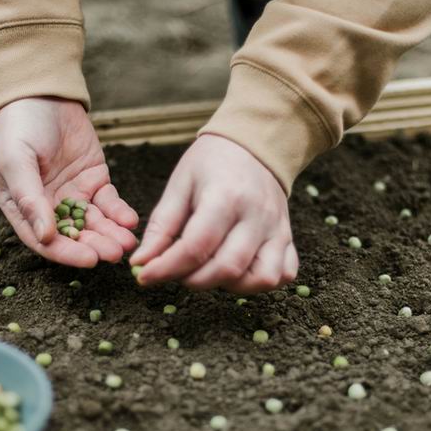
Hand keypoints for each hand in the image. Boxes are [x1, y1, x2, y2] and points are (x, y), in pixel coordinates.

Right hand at [0, 97, 138, 266]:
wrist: (40, 92)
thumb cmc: (18, 127)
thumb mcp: (15, 160)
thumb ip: (29, 198)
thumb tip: (44, 236)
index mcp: (23, 208)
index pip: (45, 240)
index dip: (67, 253)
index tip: (89, 260)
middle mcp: (49, 207)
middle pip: (75, 236)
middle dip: (96, 245)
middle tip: (115, 253)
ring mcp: (74, 195)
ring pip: (96, 223)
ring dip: (112, 234)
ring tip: (128, 243)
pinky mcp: (95, 181)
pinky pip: (110, 203)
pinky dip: (121, 213)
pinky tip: (130, 220)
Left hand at [130, 135, 298, 292]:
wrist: (255, 145)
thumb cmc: (212, 164)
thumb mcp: (180, 184)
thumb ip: (161, 226)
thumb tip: (142, 263)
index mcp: (226, 197)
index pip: (196, 247)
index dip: (166, 268)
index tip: (145, 275)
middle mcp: (257, 216)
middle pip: (227, 268)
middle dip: (193, 280)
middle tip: (176, 271)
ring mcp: (278, 229)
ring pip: (260, 278)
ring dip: (229, 285)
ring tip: (208, 271)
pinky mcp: (288, 239)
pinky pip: (283, 274)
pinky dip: (259, 283)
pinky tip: (237, 271)